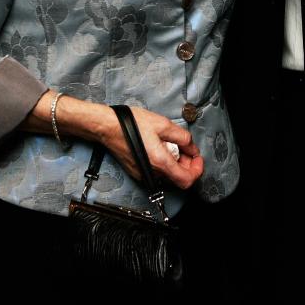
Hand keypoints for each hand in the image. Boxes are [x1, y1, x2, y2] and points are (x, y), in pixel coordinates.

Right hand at [24, 93, 203, 190]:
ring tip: (172, 145)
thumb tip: (192, 148)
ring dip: (175, 164)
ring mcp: (143, 175)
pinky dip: (164, 164)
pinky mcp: (137, 172)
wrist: (107, 127)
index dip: (197, 170)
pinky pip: (157, 173)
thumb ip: (182, 138)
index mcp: (160, 162)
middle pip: (178, 180)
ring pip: (168, 177)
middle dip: (187, 165)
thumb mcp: (163, 124)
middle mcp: (152, 174)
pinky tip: (160, 148)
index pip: (186, 180)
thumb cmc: (131, 124)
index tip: (197, 158)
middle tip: (186, 148)